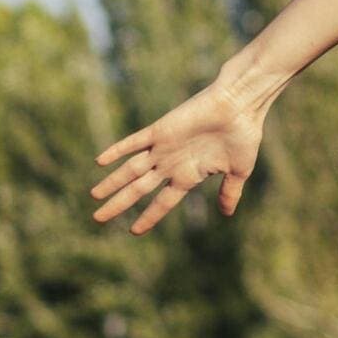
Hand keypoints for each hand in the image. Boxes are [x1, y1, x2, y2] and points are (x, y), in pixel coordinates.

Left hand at [89, 79, 266, 233]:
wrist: (240, 105)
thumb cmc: (244, 136)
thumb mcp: (238, 172)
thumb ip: (229, 193)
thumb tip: (227, 214)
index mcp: (188, 175)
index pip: (162, 202)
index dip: (148, 217)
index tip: (134, 231)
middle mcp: (171, 164)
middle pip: (138, 189)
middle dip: (118, 205)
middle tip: (98, 219)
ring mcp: (163, 148)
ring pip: (131, 169)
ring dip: (112, 183)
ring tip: (94, 197)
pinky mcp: (161, 130)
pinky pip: (133, 142)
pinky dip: (117, 150)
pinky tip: (100, 161)